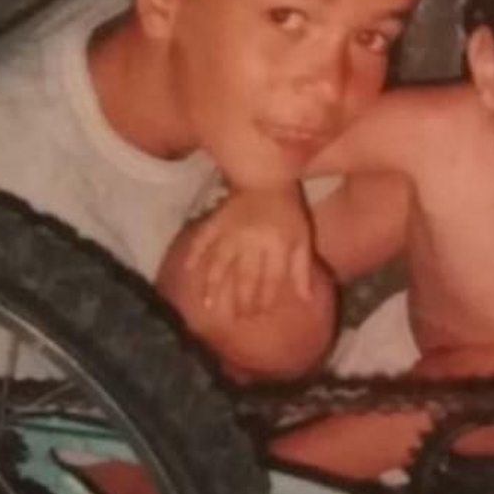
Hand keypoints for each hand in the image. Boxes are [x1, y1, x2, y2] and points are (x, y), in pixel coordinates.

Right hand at [186, 189, 314, 319]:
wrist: (267, 176)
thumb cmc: (287, 211)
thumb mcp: (302, 238)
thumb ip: (302, 269)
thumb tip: (306, 300)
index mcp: (278, 245)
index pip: (270, 280)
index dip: (265, 300)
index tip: (259, 314)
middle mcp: (253, 241)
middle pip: (245, 277)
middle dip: (240, 301)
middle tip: (235, 318)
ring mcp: (232, 230)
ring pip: (220, 264)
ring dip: (213, 286)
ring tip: (208, 305)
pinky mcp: (217, 219)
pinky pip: (202, 239)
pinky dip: (194, 253)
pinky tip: (187, 269)